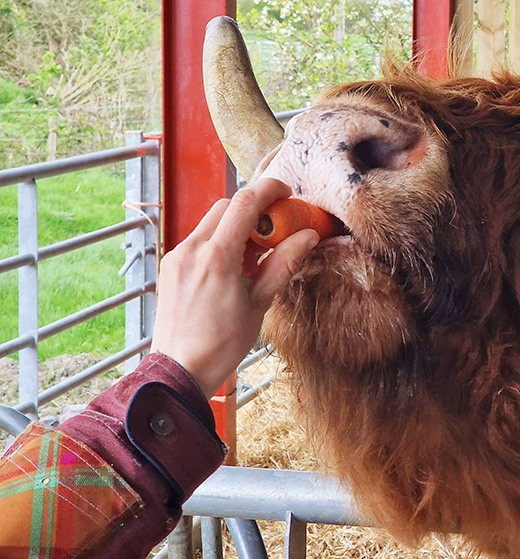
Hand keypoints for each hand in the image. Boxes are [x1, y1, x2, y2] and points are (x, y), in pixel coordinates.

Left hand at [151, 178, 319, 397]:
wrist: (181, 369)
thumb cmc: (222, 342)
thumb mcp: (260, 302)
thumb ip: (283, 263)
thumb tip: (308, 237)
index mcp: (217, 257)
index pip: (244, 203)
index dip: (269, 190)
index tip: (286, 193)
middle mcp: (192, 249)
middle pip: (226, 206)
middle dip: (253, 208)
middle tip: (276, 227)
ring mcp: (177, 257)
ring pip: (211, 222)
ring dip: (236, 225)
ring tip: (255, 253)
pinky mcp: (171, 267)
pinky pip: (198, 240)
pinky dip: (219, 241)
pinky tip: (234, 266)